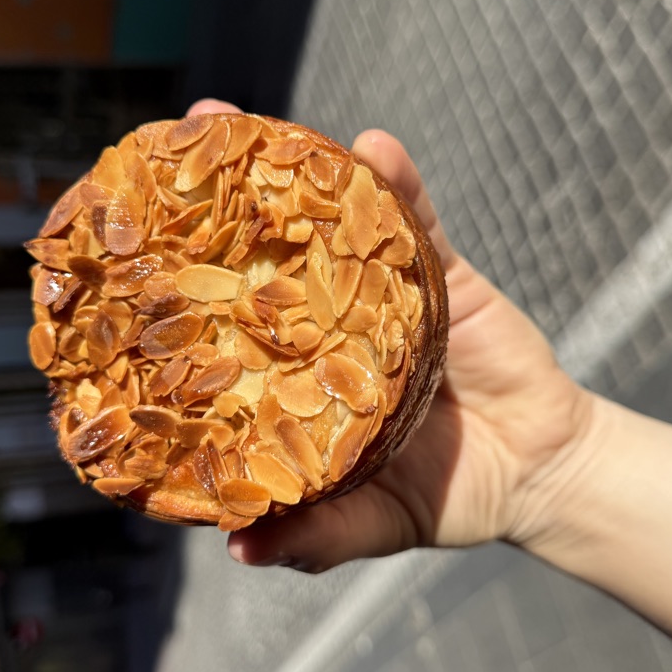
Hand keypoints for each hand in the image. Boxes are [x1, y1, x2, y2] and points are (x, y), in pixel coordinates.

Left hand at [186, 100, 594, 571]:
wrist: (538, 471)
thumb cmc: (445, 497)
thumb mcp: (372, 522)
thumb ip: (316, 536)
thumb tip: (239, 548)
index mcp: (299, 375)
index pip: (231, 324)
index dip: (184, 290)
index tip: (133, 253)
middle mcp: (329, 322)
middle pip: (270, 251)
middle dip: (225, 197)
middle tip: (180, 140)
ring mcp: (382, 291)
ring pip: (336, 219)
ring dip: (302, 167)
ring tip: (252, 122)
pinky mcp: (443, 276)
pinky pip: (418, 222)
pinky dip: (398, 182)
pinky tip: (374, 147)